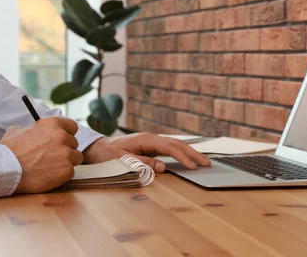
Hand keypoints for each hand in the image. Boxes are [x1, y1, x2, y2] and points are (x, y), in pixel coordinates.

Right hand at [0, 117, 83, 193]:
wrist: (6, 171)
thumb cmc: (8, 152)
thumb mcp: (17, 131)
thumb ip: (32, 129)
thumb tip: (33, 130)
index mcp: (52, 124)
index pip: (72, 126)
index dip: (66, 134)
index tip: (60, 141)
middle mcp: (62, 136)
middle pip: (74, 143)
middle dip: (65, 149)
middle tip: (51, 157)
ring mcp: (66, 153)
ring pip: (76, 157)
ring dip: (66, 161)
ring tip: (50, 167)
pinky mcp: (68, 169)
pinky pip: (71, 171)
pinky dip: (62, 174)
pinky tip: (49, 175)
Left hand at [83, 133, 209, 172]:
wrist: (99, 148)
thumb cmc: (108, 154)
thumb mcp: (122, 160)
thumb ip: (142, 163)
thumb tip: (162, 167)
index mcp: (146, 140)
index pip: (169, 148)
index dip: (182, 157)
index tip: (192, 166)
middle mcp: (152, 138)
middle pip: (177, 144)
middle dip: (193, 153)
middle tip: (207, 163)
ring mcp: (153, 141)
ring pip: (176, 145)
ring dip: (190, 153)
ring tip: (203, 161)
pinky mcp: (153, 146)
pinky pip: (171, 149)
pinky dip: (182, 153)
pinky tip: (190, 158)